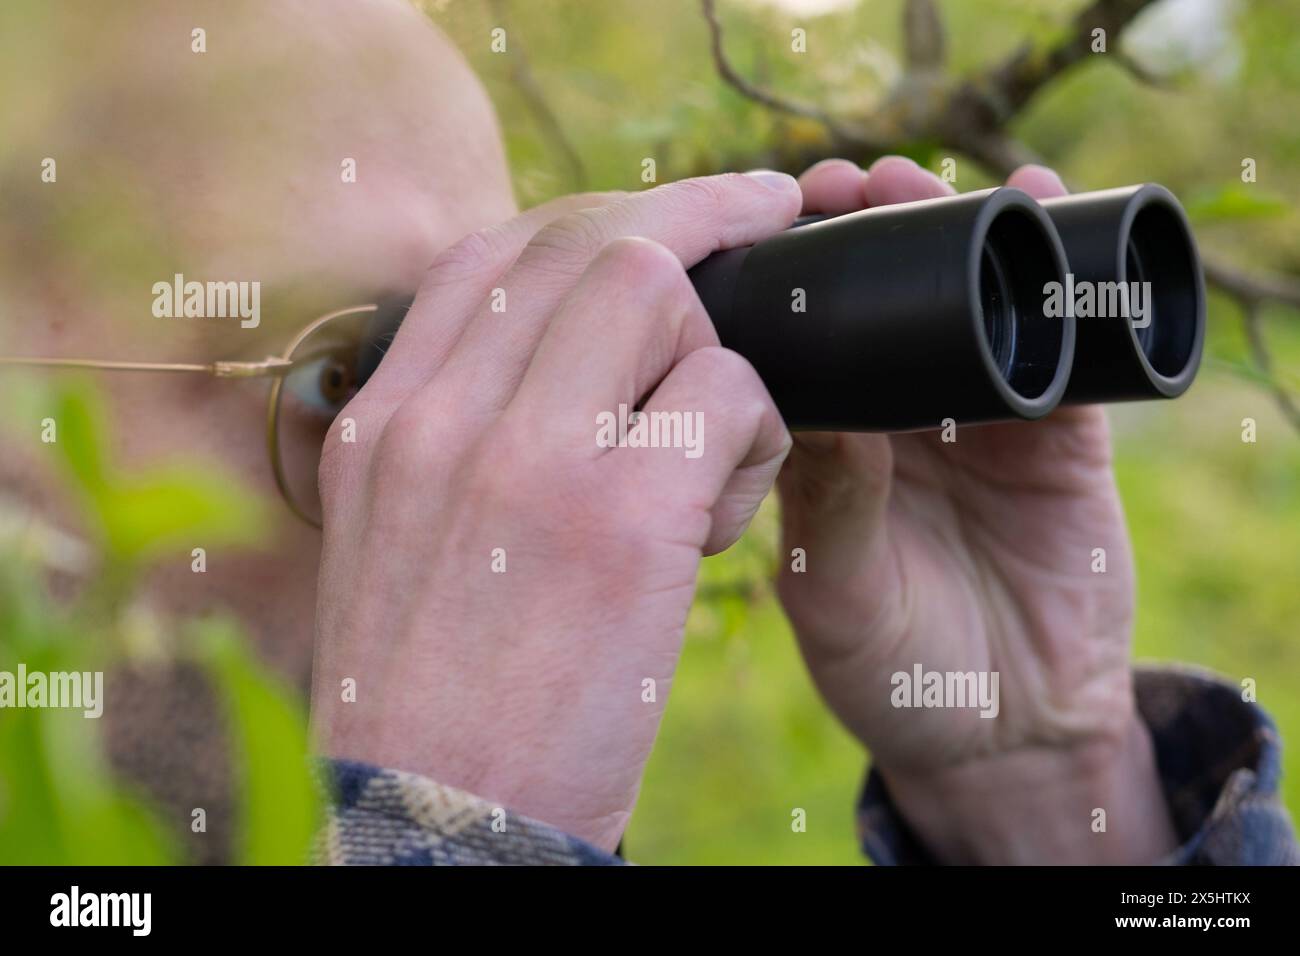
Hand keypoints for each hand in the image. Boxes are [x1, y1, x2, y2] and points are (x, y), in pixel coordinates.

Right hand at [310, 173, 799, 850]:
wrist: (440, 825)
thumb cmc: (432, 699)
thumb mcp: (394, 546)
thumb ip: (448, 442)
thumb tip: (537, 365)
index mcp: (384, 423)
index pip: (486, 259)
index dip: (587, 217)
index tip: (659, 218)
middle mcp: (442, 419)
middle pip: (584, 243)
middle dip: (693, 214)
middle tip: (763, 215)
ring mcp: (529, 460)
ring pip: (659, 292)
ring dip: (720, 349)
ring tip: (715, 449)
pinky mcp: (622, 519)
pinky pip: (726, 395)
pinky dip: (753, 433)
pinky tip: (721, 516)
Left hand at [777, 157, 1177, 863]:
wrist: (1002, 732)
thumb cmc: (891, 671)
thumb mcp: (834, 589)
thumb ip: (826, 501)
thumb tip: (808, 390)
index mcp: (824, 447)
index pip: (799, 342)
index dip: (784, 280)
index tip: (763, 226)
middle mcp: (895, 418)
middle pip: (877, 298)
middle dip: (858, 230)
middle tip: (839, 186)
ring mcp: (979, 418)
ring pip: (963, 298)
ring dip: (944, 229)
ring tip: (915, 184)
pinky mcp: (1060, 433)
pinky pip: (1059, 339)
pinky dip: (1055, 275)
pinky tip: (1038, 209)